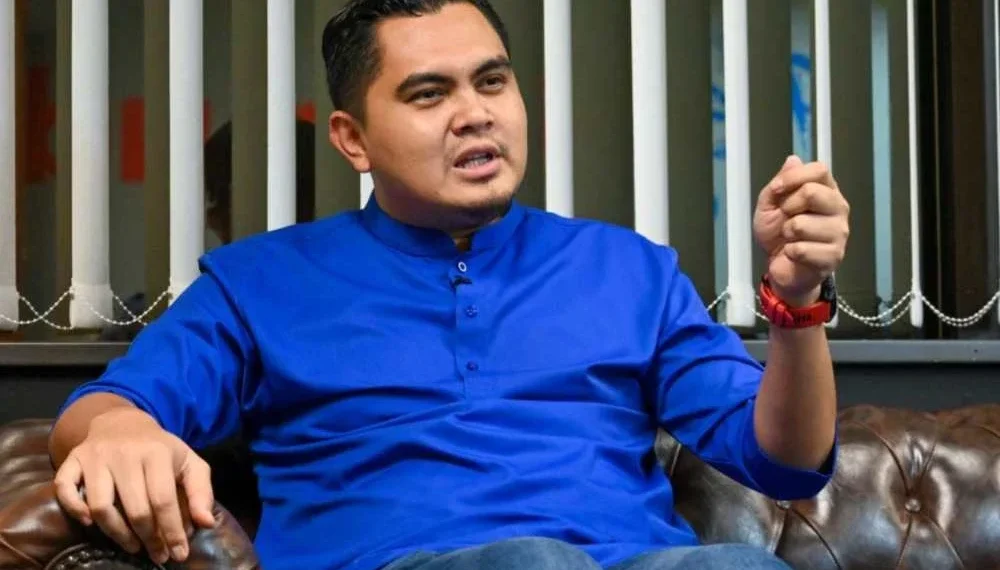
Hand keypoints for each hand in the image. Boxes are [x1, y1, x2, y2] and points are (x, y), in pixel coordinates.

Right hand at [53, 408, 214, 564]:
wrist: (122, 423)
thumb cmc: (160, 450)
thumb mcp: (189, 463)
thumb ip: (201, 492)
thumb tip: (206, 524)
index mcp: (156, 453)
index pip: (163, 500)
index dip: (171, 531)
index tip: (178, 554)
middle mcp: (124, 454)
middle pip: (134, 508)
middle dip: (148, 538)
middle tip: (157, 554)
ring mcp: (95, 457)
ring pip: (100, 506)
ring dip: (116, 533)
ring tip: (132, 545)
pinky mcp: (72, 460)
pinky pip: (64, 489)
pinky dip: (74, 509)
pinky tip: (90, 522)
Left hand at [753, 155, 849, 305]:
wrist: (780, 267)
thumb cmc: (777, 234)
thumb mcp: (769, 205)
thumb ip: (780, 184)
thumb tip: (793, 159)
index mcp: (826, 190)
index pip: (819, 170)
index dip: (792, 178)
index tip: (776, 191)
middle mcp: (838, 208)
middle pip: (812, 192)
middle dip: (787, 207)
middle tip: (786, 218)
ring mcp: (839, 232)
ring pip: (801, 223)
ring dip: (787, 233)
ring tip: (791, 238)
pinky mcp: (834, 256)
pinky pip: (800, 248)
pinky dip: (789, 252)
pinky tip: (795, 254)